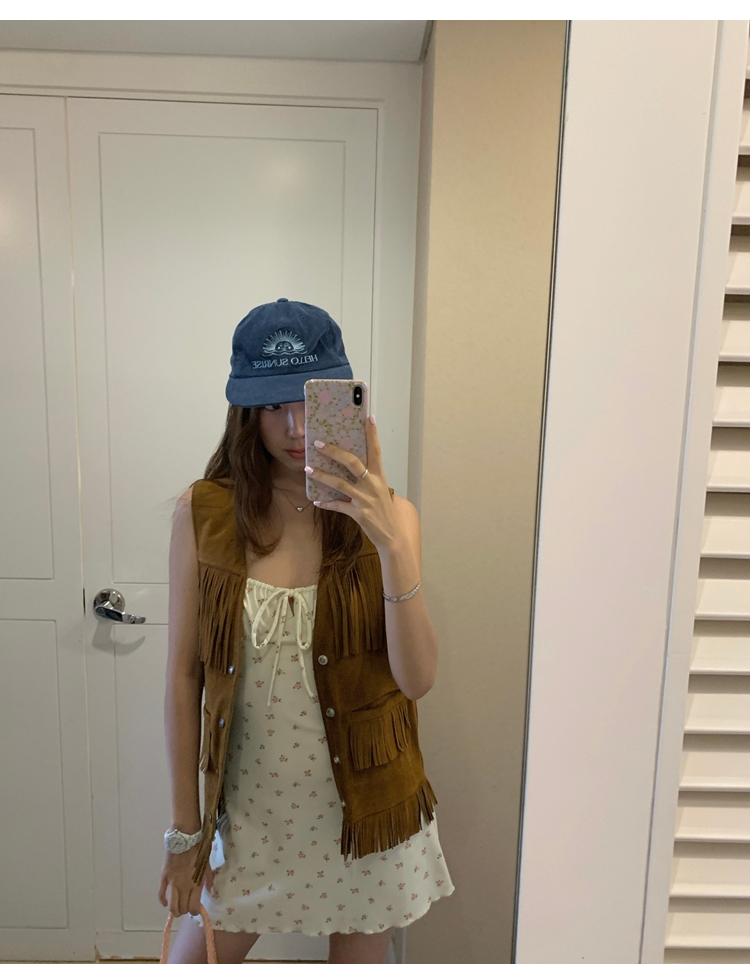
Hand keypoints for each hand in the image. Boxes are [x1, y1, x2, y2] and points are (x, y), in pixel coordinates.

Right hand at [158, 847, 213, 916]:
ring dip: (174, 909)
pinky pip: (161, 893)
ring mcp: (172, 882)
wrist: (185, 836)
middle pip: (182, 908)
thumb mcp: (208, 863)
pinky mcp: (164, 876)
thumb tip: (209, 891)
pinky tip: (165, 902)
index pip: (193, 907)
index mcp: (196, 883)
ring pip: (171, 905)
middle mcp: (184, 886)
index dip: (195, 911)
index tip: (196, 908)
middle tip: (186, 905)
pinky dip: (163, 901)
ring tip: (177, 907)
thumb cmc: (199, 849)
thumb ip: (208, 879)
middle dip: (185, 910)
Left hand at [305, 415, 399, 550]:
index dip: (372, 434)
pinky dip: (326, 504)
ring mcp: (366, 500)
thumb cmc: (384, 511)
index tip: (369, 417)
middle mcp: (373, 485)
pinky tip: (316, 501)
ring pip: (340, 484)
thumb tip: (348, 465)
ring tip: (308, 469)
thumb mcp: (379, 491)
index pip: (375, 450)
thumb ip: (367, 478)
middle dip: (334, 452)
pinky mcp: (359, 514)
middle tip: (319, 444)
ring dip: (322, 476)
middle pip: (353, 463)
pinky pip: (338, 506)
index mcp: (379, 476)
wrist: (393, 536)